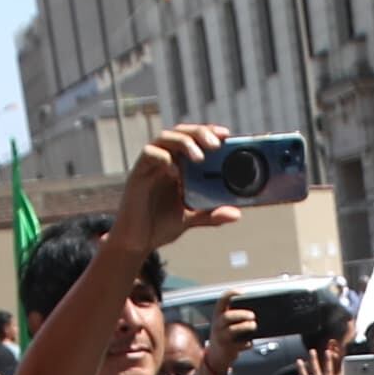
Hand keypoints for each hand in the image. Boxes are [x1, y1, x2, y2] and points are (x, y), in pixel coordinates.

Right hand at [116, 123, 241, 256]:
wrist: (136, 242)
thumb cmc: (160, 225)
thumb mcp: (191, 219)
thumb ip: (211, 215)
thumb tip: (237, 214)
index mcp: (179, 165)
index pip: (194, 139)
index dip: (209, 132)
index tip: (227, 136)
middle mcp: (165, 160)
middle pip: (181, 132)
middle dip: (200, 133)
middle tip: (217, 144)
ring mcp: (151, 166)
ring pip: (165, 138)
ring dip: (184, 142)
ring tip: (199, 157)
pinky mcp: (138, 174)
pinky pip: (149, 155)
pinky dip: (163, 158)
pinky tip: (176, 172)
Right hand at [204, 298, 258, 369]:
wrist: (216, 356)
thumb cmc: (224, 335)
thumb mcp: (224, 324)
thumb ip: (236, 316)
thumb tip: (256, 311)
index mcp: (218, 315)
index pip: (222, 301)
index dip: (231, 294)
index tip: (242, 292)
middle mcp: (217, 325)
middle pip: (227, 316)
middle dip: (241, 314)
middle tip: (253, 315)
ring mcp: (221, 337)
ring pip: (232, 330)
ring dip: (245, 327)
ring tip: (254, 326)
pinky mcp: (228, 349)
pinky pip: (239, 345)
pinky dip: (247, 343)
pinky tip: (250, 343)